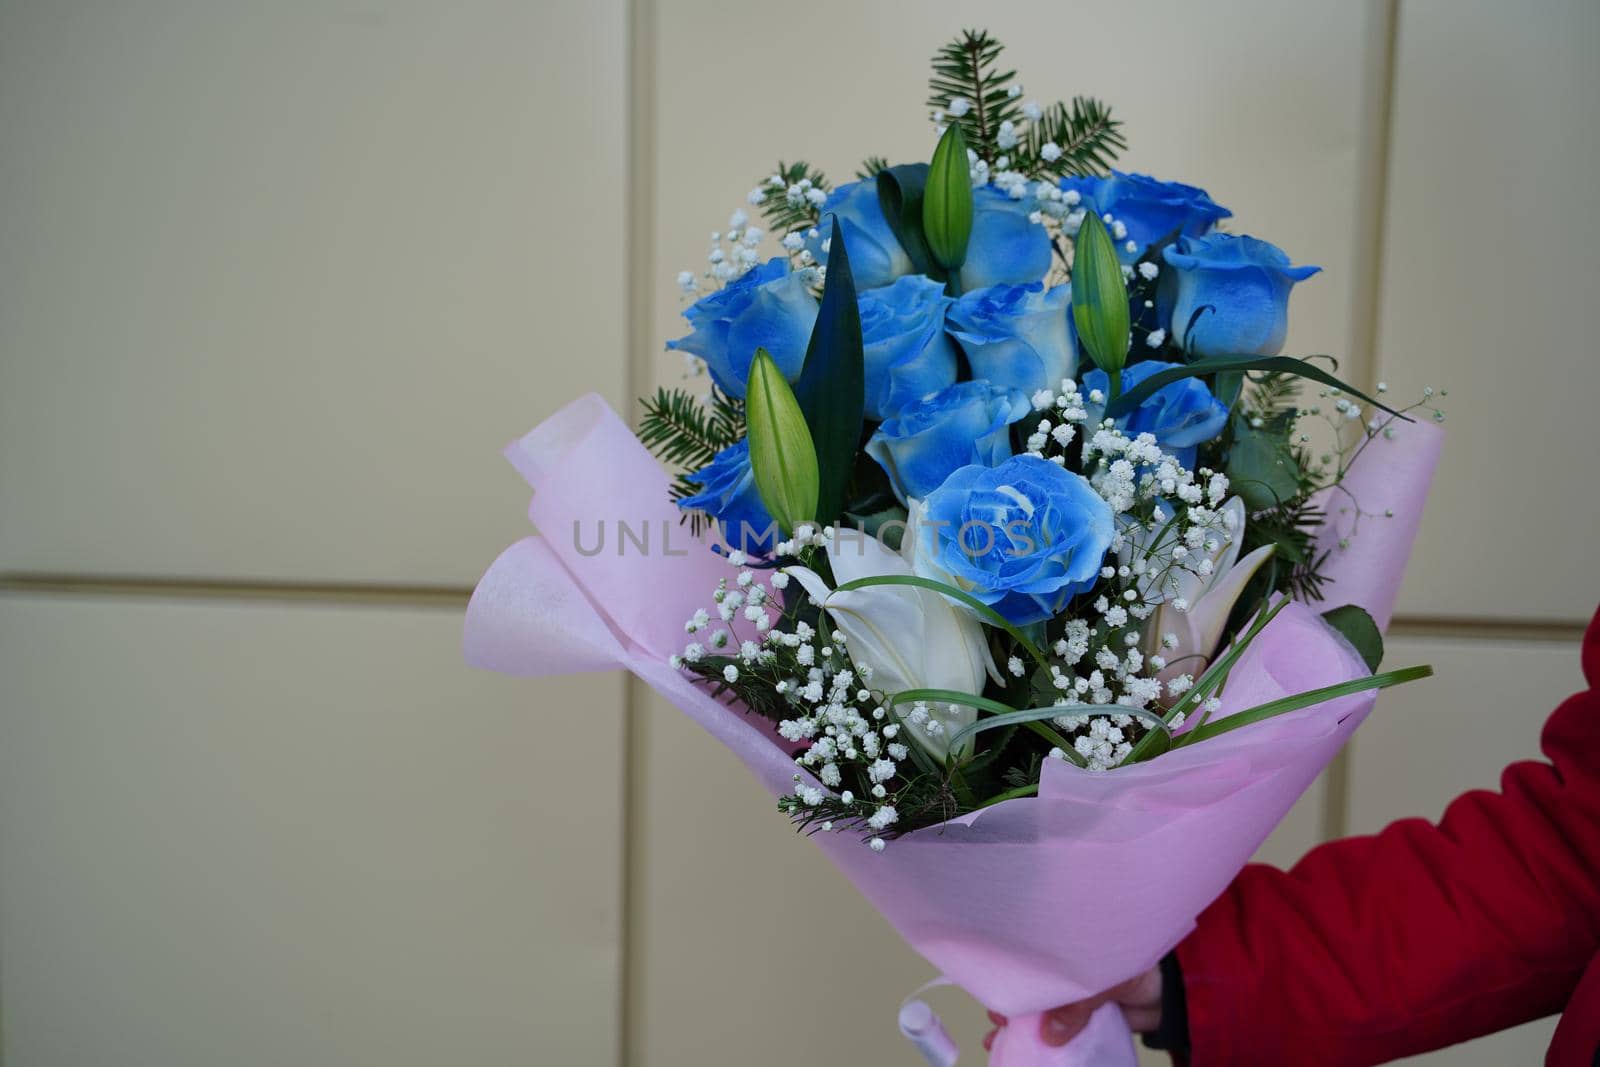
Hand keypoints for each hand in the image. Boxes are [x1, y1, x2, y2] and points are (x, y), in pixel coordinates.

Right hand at [982, 967, 1162, 1050]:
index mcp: (1063, 952)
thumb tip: (1049, 1035)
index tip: (997, 999)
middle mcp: (1062, 975)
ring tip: (997, 1043)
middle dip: (1008, 1009)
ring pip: (1038, 1015)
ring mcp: (1071, 1000)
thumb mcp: (1105, 979)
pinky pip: (1057, 1034)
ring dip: (1019, 1030)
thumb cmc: (1137, 970)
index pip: (1029, 965)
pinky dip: (1042, 1044)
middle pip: (1028, 991)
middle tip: (995, 1027)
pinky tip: (1028, 1054)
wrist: (1169, 997)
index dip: (1011, 981)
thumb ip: (1078, 1005)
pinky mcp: (1081, 1023)